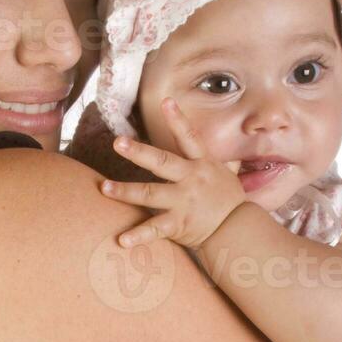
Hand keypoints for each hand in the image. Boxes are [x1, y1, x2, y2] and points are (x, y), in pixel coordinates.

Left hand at [100, 98, 247, 248]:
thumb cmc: (229, 201)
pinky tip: (121, 240)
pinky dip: (138, 236)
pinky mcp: (178, 224)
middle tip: (118, 142)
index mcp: (201, 164)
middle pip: (162, 162)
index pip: (189, 137)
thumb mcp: (228, 176)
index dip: (178, 119)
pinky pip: (155, 230)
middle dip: (139, 152)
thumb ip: (223, 163)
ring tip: (104, 188)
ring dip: (125, 191)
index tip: (166, 101)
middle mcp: (191, 179)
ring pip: (150, 194)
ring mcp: (183, 202)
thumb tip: (231, 153)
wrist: (237, 230)